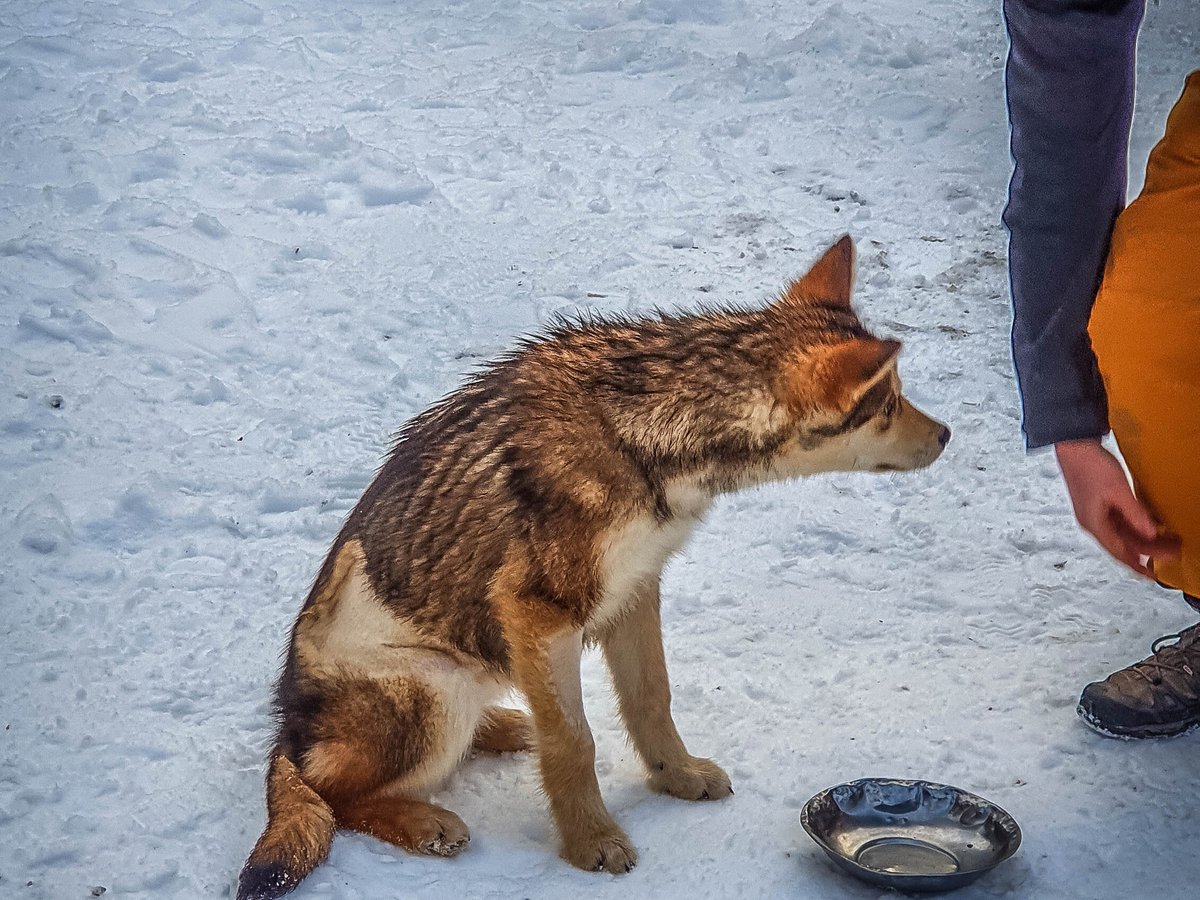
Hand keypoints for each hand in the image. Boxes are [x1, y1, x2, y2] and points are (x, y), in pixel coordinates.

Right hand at [1054, 439, 1180, 577]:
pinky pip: (1120, 522)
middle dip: (1147, 550)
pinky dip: (1136, 526)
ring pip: (1122, 533)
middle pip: (1123, 544)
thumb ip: (1135, 514)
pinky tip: (1149, 523)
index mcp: (1094, 524)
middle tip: (1172, 551)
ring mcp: (1095, 513)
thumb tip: (1151, 533)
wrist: (1075, 447)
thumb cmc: (1090, 467)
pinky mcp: (1099, 503)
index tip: (1152, 576)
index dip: (1137, 565)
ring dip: (1143, 538)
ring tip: (1166, 539)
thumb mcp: (1119, 491)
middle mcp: (1093, 522)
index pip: (1119, 552)